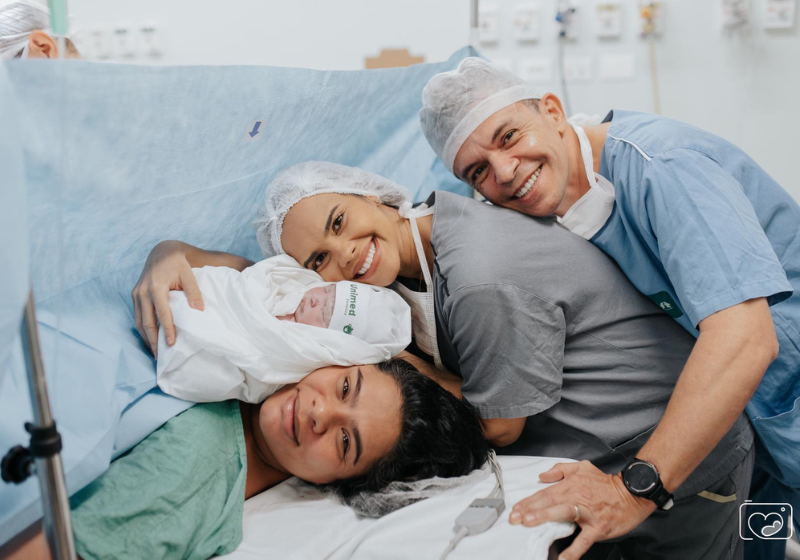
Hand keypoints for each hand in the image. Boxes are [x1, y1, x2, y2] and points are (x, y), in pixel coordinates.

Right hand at [131, 241, 203, 357]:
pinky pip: (136, 316)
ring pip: (138, 321)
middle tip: (160, 356)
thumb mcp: (188, 274)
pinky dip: (142, 329)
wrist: (161, 251)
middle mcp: (143, 291)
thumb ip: (193, 291)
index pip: (162, 313)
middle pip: (146, 321)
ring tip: (154, 352)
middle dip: (153, 340)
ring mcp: (136, 293)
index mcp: (156, 286)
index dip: (167, 329)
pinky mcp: (135, 295)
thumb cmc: (178, 263)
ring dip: (146, 338)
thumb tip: (199, 310)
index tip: (171, 343)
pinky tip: (149, 339)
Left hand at [509, 460, 655, 559]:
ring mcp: (588, 512)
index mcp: (571, 484)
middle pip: (549, 501)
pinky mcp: (598, 527)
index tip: (515, 508)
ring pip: (562, 512)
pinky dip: (574, 550)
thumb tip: (541, 476)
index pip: (545, 492)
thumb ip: (561, 470)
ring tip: (529, 522)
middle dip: (529, 509)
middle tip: (514, 517)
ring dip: (545, 517)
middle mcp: (577, 496)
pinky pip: (584, 539)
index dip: (529, 501)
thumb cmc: (606, 483)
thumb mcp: (583, 467)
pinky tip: (563, 558)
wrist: (633, 493)